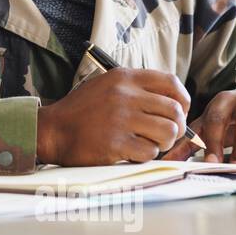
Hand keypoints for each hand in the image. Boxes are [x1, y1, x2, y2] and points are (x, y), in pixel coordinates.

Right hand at [37, 68, 189, 165]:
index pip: (170, 82)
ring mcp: (120, 119)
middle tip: (164, 136)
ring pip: (168, 132)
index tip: (180, 111)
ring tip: (148, 144)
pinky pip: (150, 152)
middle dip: (176, 127)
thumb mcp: (106, 86)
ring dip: (163, 143)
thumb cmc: (81, 111)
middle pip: (174, 111)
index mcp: (124, 78)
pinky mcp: (116, 143)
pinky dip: (145, 156)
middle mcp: (124, 95)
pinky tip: (131, 152)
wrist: (52, 130)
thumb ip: (136, 89)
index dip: (183, 99)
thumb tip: (172, 104)